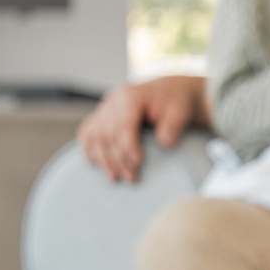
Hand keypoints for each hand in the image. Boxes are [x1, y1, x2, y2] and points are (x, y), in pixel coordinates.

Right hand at [77, 76, 202, 182]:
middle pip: (107, 133)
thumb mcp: (181, 110)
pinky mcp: (101, 115)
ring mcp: (105, 107)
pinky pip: (88, 132)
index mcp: (131, 96)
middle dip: (118, 158)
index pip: (124, 124)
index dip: (128, 145)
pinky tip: (95, 164)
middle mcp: (113, 100)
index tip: (138, 163)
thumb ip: (173, 125)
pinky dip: (89, 148)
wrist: (169, 91)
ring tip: (115, 178)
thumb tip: (164, 143)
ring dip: (103, 159)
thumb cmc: (175, 102)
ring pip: (95, 135)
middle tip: (132, 178)